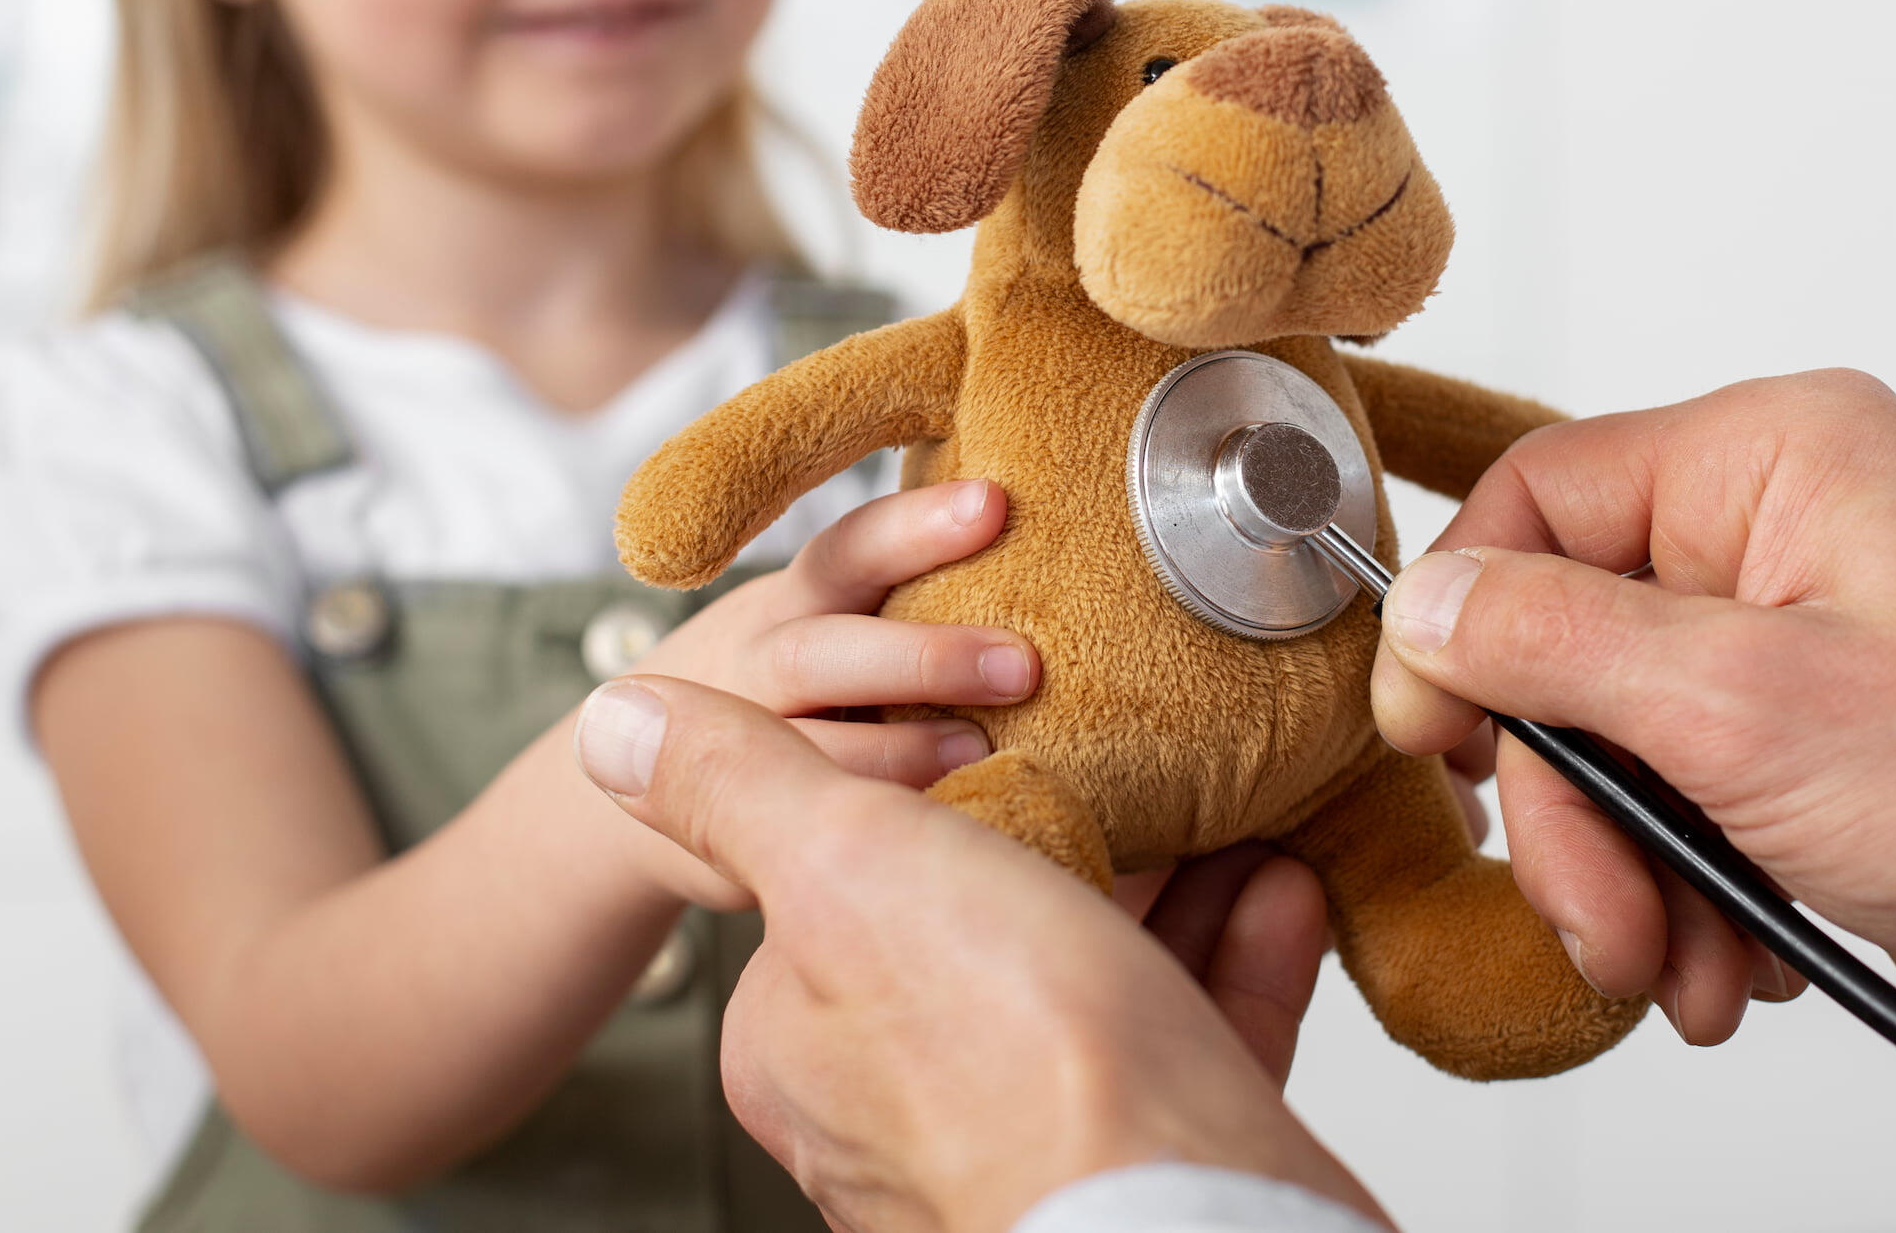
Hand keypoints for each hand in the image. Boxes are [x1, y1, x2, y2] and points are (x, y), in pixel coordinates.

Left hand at [575, 677, 1381, 1232]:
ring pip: (1105, 974)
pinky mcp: (1153, 1151)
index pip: (854, 874)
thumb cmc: (1017, 1065)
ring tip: (1226, 795)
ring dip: (1172, 878)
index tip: (1006, 714)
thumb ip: (740, 786)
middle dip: (1076, 828)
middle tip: (1140, 748)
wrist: (1180, 1229)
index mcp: (808, 1035)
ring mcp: (1035, 1134)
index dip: (937, 784)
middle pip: (991, 917)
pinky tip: (1276, 884)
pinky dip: (1238, 948)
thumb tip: (618, 725)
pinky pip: (1196, 1030)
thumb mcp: (847, 866)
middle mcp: (906, 1101)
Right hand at [594, 480, 1039, 907]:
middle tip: (1023, 663)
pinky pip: (801, 831)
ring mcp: (741, 748)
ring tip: (985, 755)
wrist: (624, 771)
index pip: (851, 548)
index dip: (918, 525)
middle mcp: (762, 663)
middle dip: (925, 655)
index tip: (994, 502)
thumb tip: (1032, 537)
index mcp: (797, 601)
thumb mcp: (818, 615)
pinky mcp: (734, 833)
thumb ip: (899, 592)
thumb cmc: (781, 678)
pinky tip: (952, 833)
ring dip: (899, 755)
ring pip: (810, 748)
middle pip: (826, 648)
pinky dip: (872, 827)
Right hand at [1371, 369, 1895, 1109]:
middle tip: (1597, 903)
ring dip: (1624, 869)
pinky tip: (1734, 949)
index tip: (1436, 739)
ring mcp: (1791, 644)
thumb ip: (1556, 644)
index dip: (1466, 621)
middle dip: (1573, 803)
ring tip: (1680, 955)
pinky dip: (1680, 890)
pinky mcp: (1801, 744)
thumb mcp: (1747, 708)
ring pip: (1609, 741)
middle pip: (1564, 645)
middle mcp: (1780, 534)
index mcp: (1777, 458)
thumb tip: (1424, 607)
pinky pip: (1670, 801)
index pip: (1542, 495)